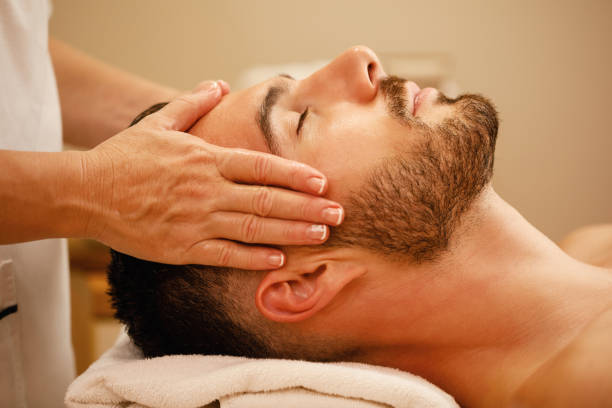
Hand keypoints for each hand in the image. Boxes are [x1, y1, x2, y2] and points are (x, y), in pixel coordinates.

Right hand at [81, 81, 343, 268]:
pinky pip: (226, 255)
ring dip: (292, 232)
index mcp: (205, 159)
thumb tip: (218, 85)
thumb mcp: (158, 123)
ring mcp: (196, 221)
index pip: (261, 167)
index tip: (323, 181)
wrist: (86, 192)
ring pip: (254, 229)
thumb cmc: (123, 158)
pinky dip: (255, 259)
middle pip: (267, 200)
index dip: (295, 174)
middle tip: (339, 213)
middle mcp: (207, 190)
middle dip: (307, 206)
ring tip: (322, 234)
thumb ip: (192, 104)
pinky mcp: (183, 248)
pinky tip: (280, 260)